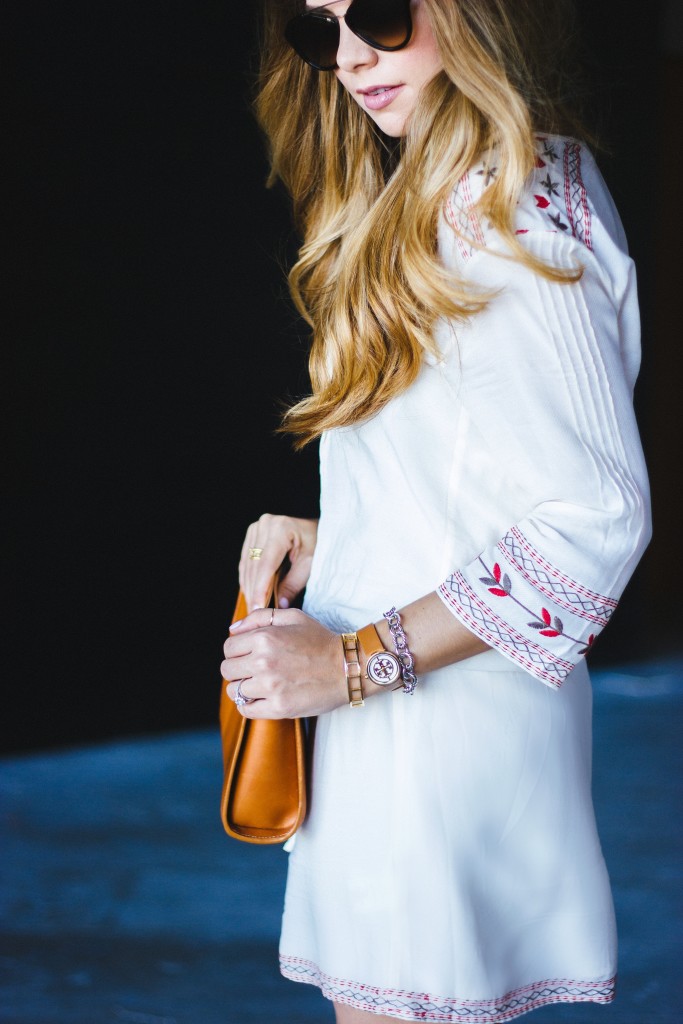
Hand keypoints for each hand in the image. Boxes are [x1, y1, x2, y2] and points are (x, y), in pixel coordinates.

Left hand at [221, 607, 346, 718]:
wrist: (348, 667)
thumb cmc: (320, 640)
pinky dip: (249, 705)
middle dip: (238, 669)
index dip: (237, 651)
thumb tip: (232, 630)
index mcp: (264, 638)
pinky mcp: (279, 707)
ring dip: (243, 688)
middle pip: (227, 670)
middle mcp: (264, 662)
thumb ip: (259, 618)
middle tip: (254, 670)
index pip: (228, 648)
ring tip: (260, 684)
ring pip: (234, 691)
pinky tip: (262, 698)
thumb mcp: (293, 617)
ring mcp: (271, 686)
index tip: (249, 655)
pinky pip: (246, 709)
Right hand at [239, 514, 317, 611]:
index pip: (266, 564)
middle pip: (253, 565)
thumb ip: (294, 583)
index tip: (257, 608)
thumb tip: (280, 604)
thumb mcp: (310, 564)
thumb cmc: (317, 543)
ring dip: (248, 587)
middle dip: (253, 591)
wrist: (315, 527)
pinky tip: (251, 593)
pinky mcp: (252, 534)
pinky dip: (248, 578)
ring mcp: (256, 528)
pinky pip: (246, 560)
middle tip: (253, 613)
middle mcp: (264, 525)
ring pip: (246, 564)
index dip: (260, 588)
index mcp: (280, 528)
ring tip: (251, 607)